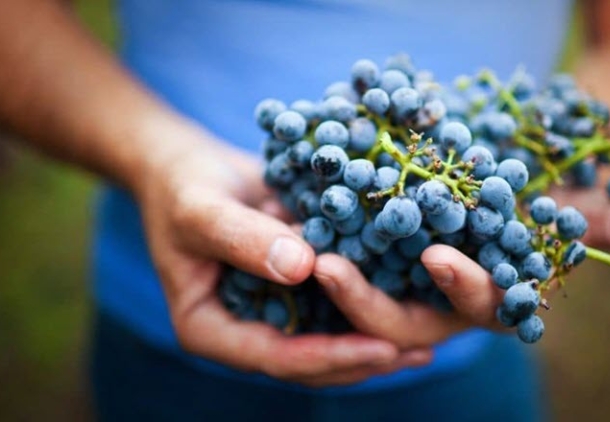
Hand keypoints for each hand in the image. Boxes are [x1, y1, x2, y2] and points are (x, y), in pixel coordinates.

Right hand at [135, 129, 430, 386]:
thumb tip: (302, 267)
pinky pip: (330, 306)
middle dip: (362, 359)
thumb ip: (243, 238)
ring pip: (324, 340)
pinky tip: (409, 301)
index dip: (329, 356)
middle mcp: (243, 329)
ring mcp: (269, 311)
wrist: (190, 166)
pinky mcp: (291, 288)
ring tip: (426, 342)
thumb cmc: (183, 186)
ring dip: (371, 343)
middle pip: (307, 361)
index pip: (274, 357)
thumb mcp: (202, 209)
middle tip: (416, 351)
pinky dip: (365, 306)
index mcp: (209, 329)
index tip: (382, 346)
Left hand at [314, 189, 609, 347]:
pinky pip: (339, 267)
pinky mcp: (367, 264)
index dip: (463, 285)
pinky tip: (290, 228)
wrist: (490, 180)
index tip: (441, 253)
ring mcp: (400, 289)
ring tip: (305, 252)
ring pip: (361, 300)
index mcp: (487, 298)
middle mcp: (438, 304)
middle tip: (332, 267)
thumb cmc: (536, 201)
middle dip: (369, 300)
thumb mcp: (568, 206)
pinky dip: (319, 250)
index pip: (476, 305)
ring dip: (333, 282)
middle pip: (401, 320)